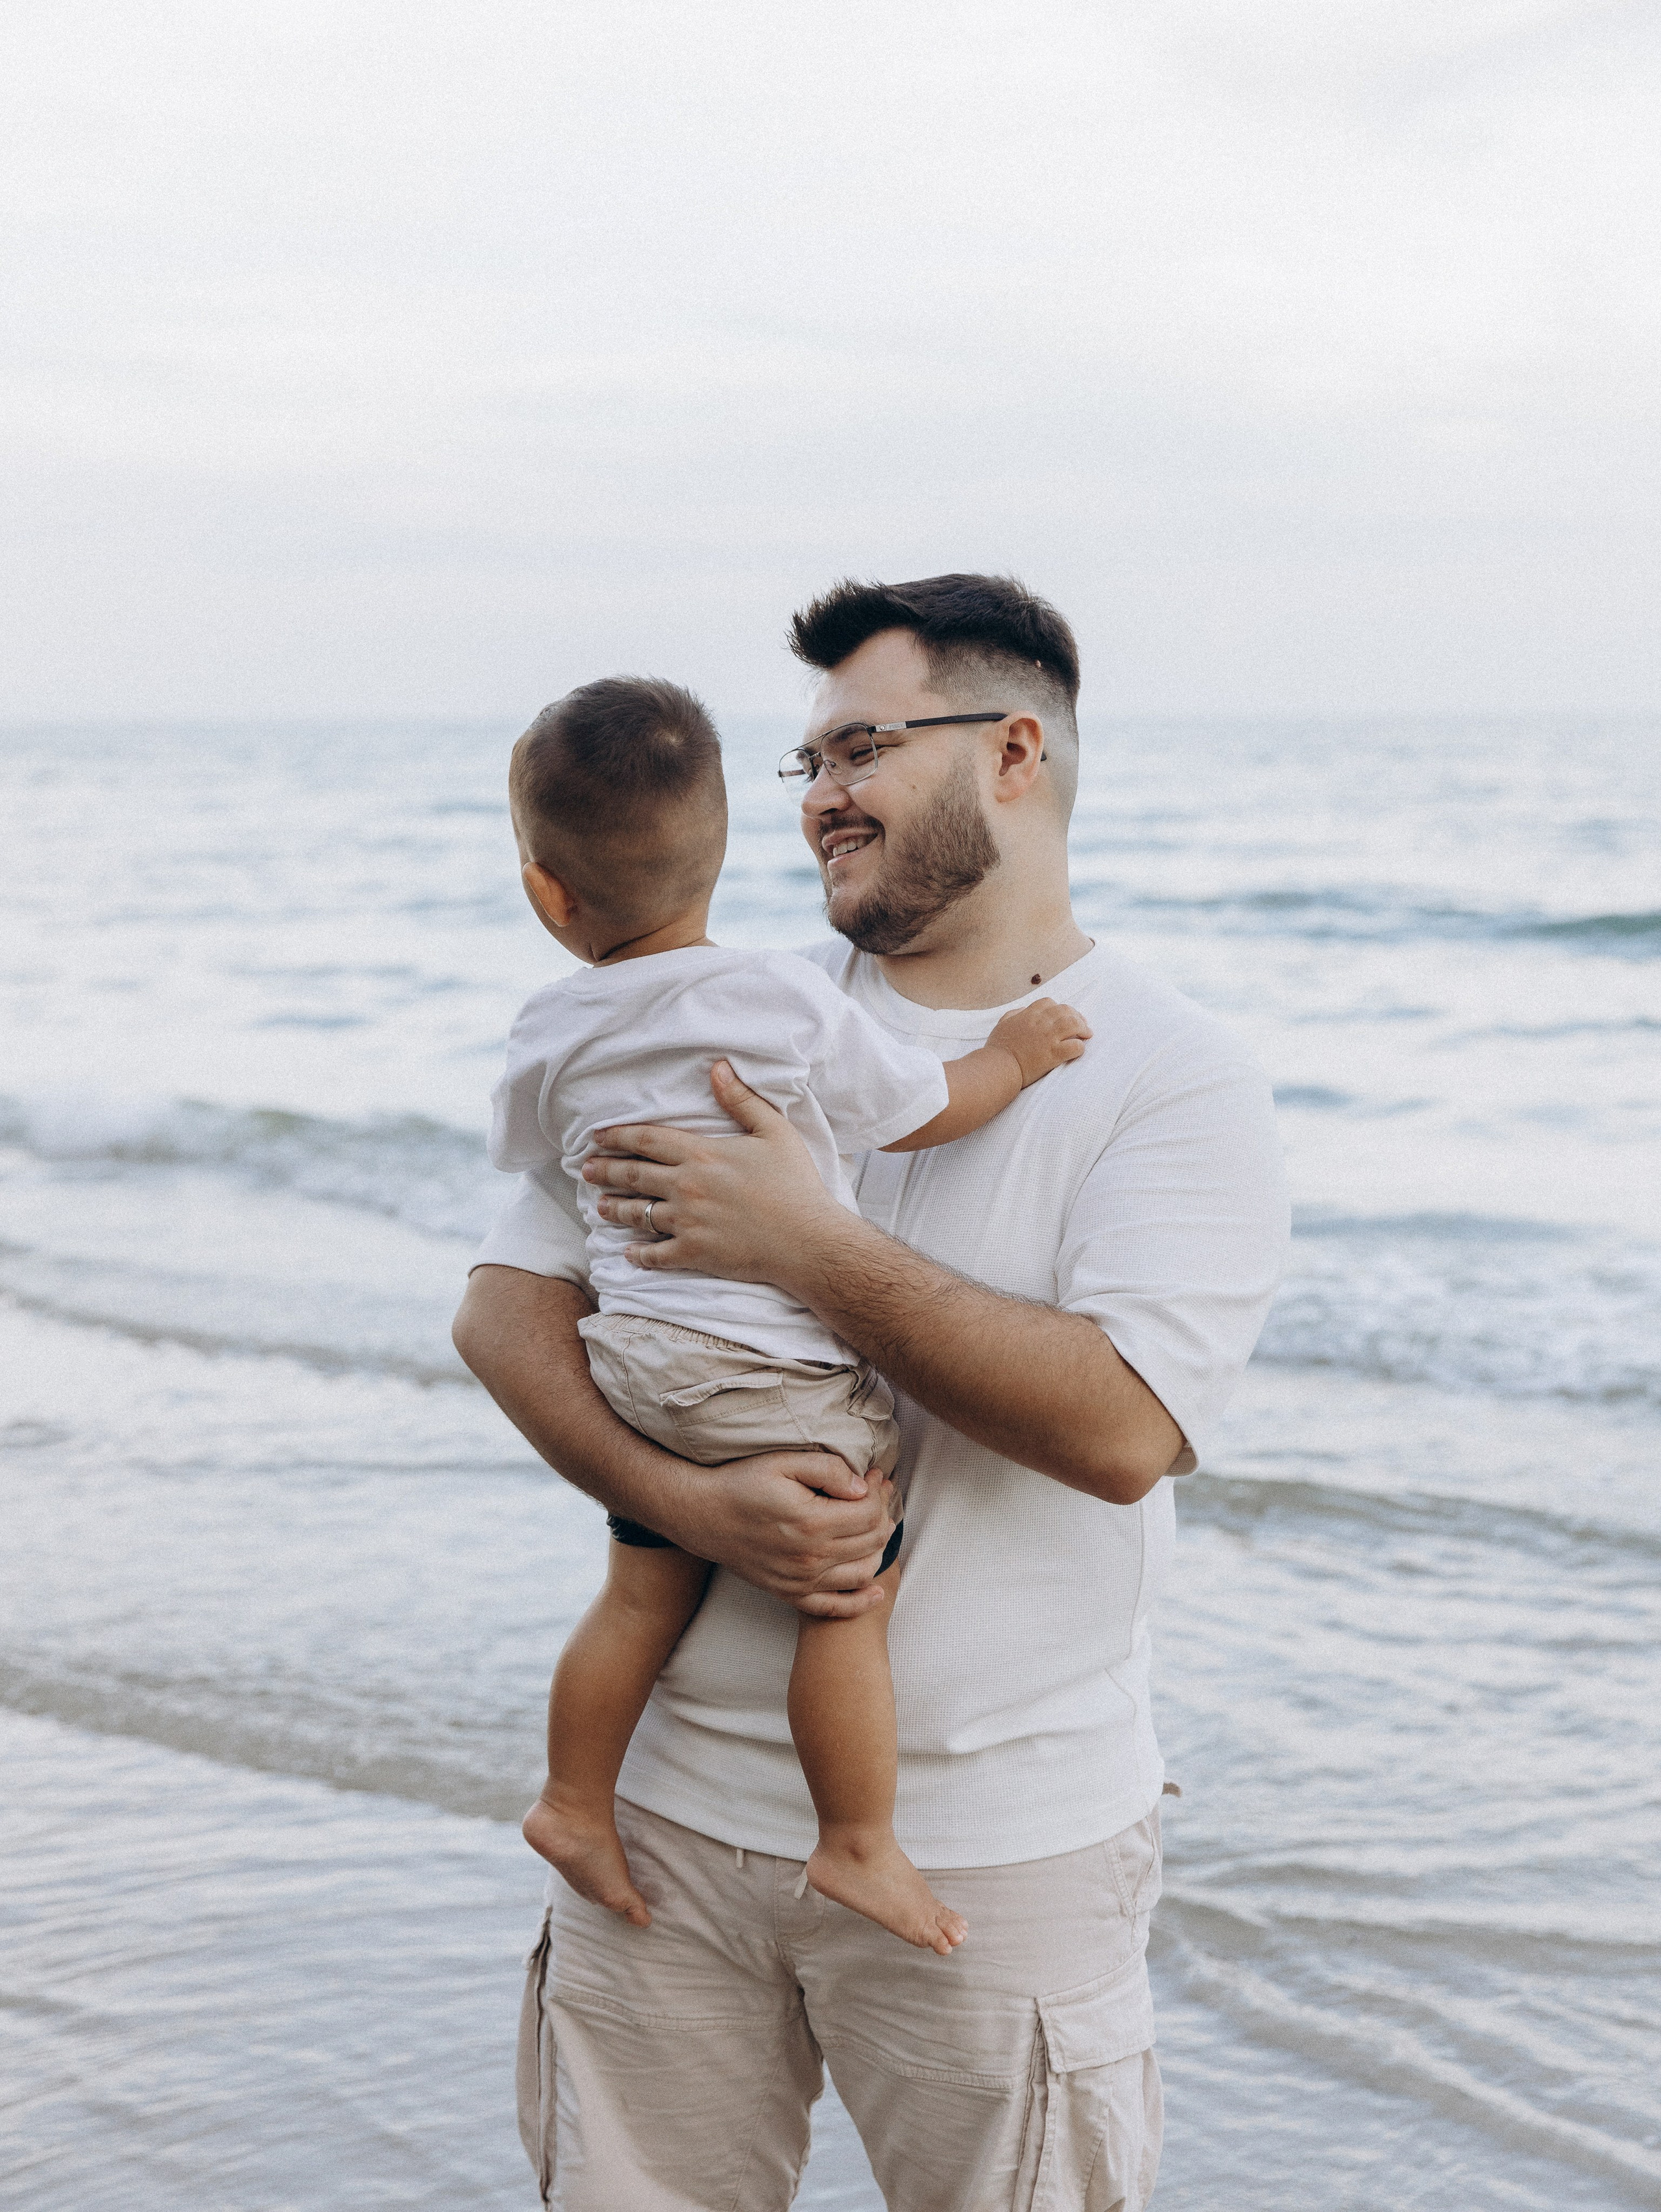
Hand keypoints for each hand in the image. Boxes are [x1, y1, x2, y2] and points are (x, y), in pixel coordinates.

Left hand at [586, 1061, 846, 1289]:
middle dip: (605, 1171)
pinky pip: (655, 1254)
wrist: (808, 1240)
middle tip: (584, 1169)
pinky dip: (639, 1254)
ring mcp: (687, 1222)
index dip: (618, 1136)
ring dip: (614, 1209)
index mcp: (702, 1154)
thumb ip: (741, 1100)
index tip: (597, 1136)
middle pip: (633, 1175)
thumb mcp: (774, 1132)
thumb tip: (717, 1067)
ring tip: (599, 1206)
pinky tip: (628, 1253)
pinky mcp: (693, 1253)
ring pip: (637, 1214)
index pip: (647, 1140)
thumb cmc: (796, 1185)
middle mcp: (686, 1186)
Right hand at [660, 1452, 898, 1618]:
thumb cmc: (741, 1484)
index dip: (879, 1492)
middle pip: (871, 1541)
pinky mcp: (789, 1594)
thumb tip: (862, 1487)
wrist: (702, 1515)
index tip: (874, 1476)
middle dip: (884, 1514)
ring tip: (874, 1525)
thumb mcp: (782, 1462)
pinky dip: (860, 1602)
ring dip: (879, 1549)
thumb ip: (827, 1469)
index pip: (869, 1513)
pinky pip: (834, 1608)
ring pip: (863, 1572)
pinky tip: (876, 1591)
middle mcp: (810, 1558)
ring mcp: (800, 1581)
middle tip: (878, 1494)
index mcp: (811, 1523)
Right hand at [986, 998, 1089, 1086]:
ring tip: (1087, 1034)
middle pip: (1065, 1010)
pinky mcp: (1053, 1054)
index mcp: (1028, 1015)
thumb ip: (1014, 1014)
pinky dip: (1080, 1047)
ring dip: (1083, 1028)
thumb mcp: (1002, 1024)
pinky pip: (1075, 1047)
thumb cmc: (997, 1049)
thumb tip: (1023, 1010)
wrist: (997, 1067)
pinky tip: (1079, 1049)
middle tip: (1082, 1025)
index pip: (1049, 1003)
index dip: (1059, 1008)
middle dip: (1076, 1016)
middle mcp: (1040, 1023)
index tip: (1063, 1015)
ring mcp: (1048, 1037)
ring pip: (1074, 1024)